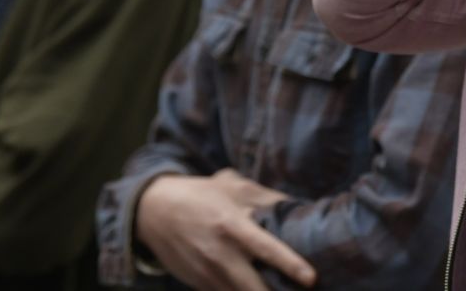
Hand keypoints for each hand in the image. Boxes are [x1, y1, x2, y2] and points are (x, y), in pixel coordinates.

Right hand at [135, 170, 315, 290]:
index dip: (291, 265)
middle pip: (254, 287)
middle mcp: (220, 254)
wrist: (154, 212)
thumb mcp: (232, 186)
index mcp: (232, 226)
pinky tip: (255, 290)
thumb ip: (266, 198)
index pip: (267, 249)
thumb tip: (298, 206)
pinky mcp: (199, 285)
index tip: (311, 278)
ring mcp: (207, 274)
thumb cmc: (201, 195)